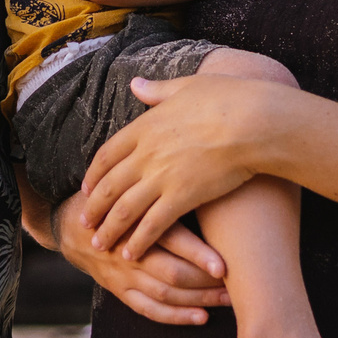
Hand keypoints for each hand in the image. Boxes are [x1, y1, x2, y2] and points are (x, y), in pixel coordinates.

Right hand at [43, 178, 230, 323]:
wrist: (71, 224)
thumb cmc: (114, 199)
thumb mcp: (132, 184)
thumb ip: (165, 183)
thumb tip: (212, 170)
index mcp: (133, 220)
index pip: (169, 239)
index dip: (197, 254)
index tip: (224, 265)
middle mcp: (127, 250)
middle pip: (170, 272)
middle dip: (205, 282)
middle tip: (235, 284)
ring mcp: (122, 274)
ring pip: (164, 294)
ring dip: (198, 299)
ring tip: (228, 300)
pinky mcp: (119, 290)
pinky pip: (148, 310)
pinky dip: (175, 317)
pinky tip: (201, 317)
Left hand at [86, 72, 284, 257]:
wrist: (253, 122)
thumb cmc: (228, 99)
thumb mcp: (186, 87)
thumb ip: (157, 90)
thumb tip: (135, 82)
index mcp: (144, 127)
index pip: (106, 155)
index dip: (94, 175)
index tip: (86, 189)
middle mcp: (145, 154)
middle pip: (109, 186)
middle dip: (94, 208)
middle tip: (84, 224)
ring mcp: (161, 177)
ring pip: (124, 210)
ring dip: (109, 230)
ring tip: (101, 245)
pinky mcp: (181, 198)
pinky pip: (151, 226)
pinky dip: (138, 242)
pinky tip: (131, 254)